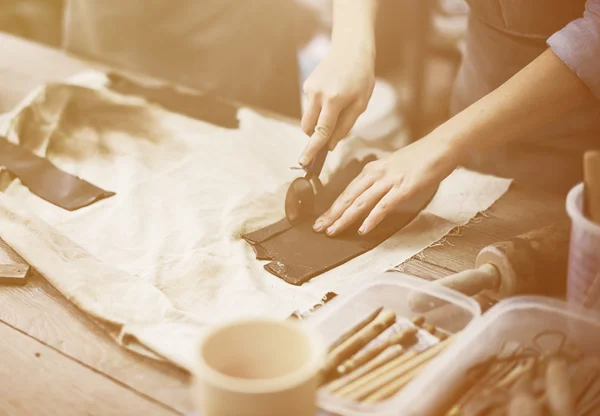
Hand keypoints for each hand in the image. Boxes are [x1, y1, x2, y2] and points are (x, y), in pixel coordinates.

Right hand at [298, 47, 374, 166]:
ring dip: (318, 122)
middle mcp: (318, 95)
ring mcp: (309, 89)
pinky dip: (319, 109)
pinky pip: (310, 106)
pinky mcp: (307, 85)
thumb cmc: (361, 77)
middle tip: (329, 136)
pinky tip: (333, 95)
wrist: (351, 49)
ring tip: (337, 108)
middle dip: (315, 136)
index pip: (321, 131)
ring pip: (307, 118)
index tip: (304, 162)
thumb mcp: (360, 104)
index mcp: (334, 100)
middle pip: (308, 128)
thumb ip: (345, 126)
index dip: (313, 149)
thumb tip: (331, 145)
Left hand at [313, 135, 458, 235]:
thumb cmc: (419, 159)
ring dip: (345, 218)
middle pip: (349, 197)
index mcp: (372, 170)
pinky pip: (384, 205)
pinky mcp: (403, 188)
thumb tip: (369, 196)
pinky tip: (362, 229)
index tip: (322, 219)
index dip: (333, 207)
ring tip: (333, 231)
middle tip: (318, 228)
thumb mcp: (392, 169)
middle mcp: (376, 175)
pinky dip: (372, 218)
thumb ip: (379, 181)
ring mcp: (389, 181)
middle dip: (332, 214)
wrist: (441, 146)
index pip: (347, 191)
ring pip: (361, 202)